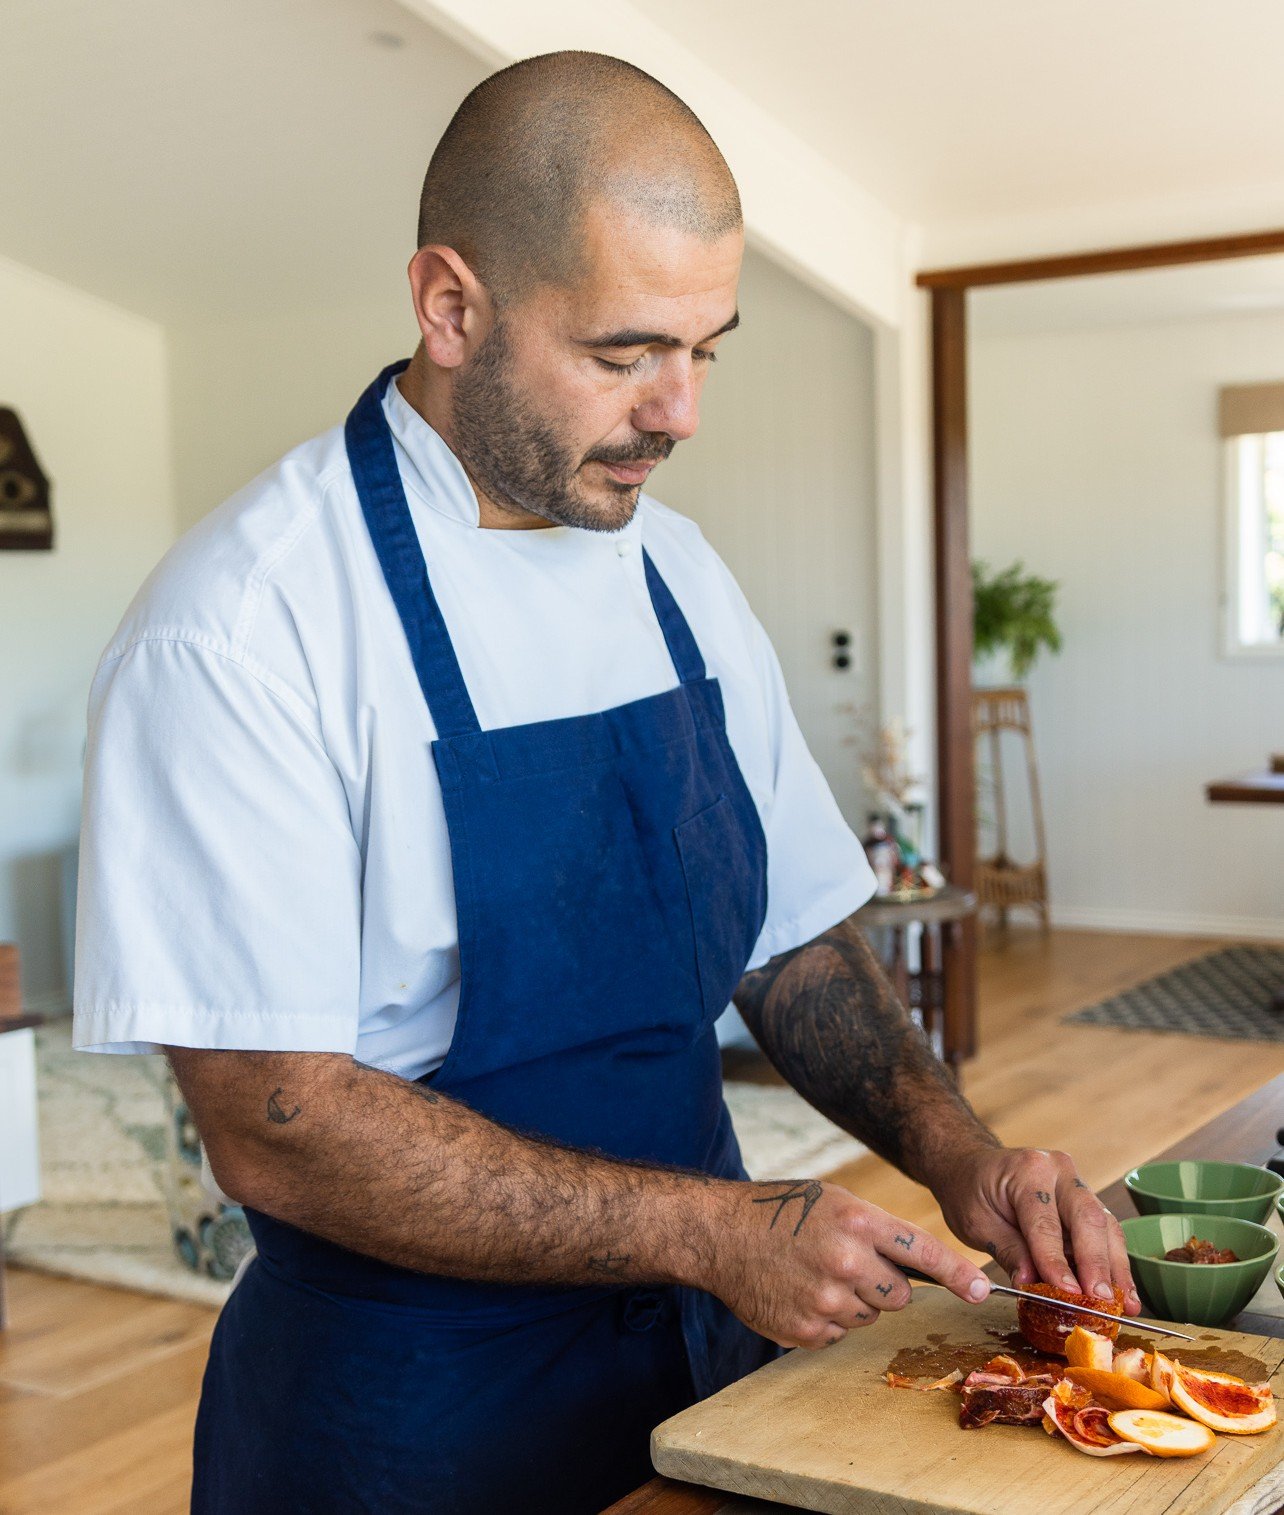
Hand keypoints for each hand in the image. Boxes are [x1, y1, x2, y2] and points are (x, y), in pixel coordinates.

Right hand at [707, 1179, 991, 1349]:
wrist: (720, 1234)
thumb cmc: (782, 1212)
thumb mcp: (835, 1200)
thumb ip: (878, 1230)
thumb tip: (922, 1268)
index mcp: (858, 1221)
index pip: (923, 1251)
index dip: (957, 1274)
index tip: (982, 1290)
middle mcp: (847, 1262)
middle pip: (901, 1294)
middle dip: (884, 1283)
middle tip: (848, 1262)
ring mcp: (827, 1301)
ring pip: (871, 1315)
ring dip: (854, 1300)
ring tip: (816, 1274)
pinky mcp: (808, 1332)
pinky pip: (841, 1333)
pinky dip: (828, 1317)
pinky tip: (800, 1292)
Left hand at [935, 1144, 1141, 1315]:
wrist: (971, 1166)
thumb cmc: (970, 1192)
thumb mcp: (977, 1223)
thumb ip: (1009, 1251)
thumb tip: (1033, 1285)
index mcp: (1027, 1170)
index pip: (1045, 1222)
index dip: (1057, 1261)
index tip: (1070, 1294)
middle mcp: (1059, 1170)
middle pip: (1088, 1218)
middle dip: (1097, 1263)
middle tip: (1102, 1301)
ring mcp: (1077, 1183)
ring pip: (1106, 1226)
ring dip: (1116, 1268)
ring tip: (1126, 1304)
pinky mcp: (1086, 1199)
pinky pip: (1105, 1231)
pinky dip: (1115, 1263)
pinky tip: (1124, 1293)